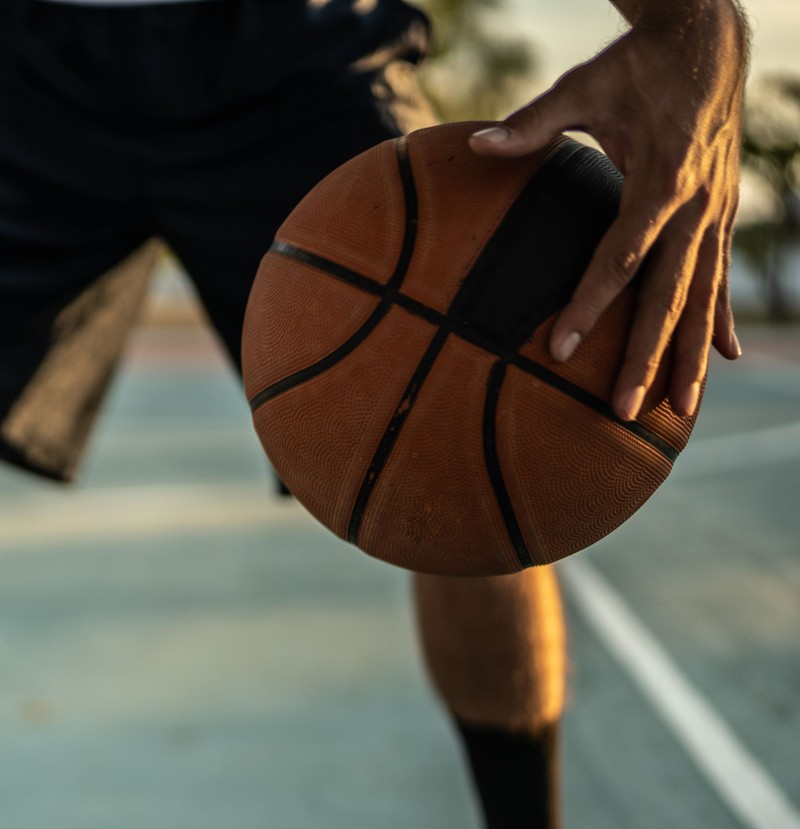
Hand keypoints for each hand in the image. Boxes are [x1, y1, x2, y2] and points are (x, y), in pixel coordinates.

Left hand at [470, 0, 745, 419]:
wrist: (710, 41)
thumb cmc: (639, 65)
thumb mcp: (585, 85)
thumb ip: (533, 122)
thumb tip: (477, 145)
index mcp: (661, 178)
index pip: (622, 256)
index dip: (593, 304)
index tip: (562, 348)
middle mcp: (697, 205)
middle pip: (668, 294)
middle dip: (647, 356)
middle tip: (621, 409)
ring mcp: (716, 213)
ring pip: (703, 298)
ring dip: (692, 357)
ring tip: (678, 413)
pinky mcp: (724, 215)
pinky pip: (722, 276)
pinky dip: (719, 319)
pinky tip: (721, 359)